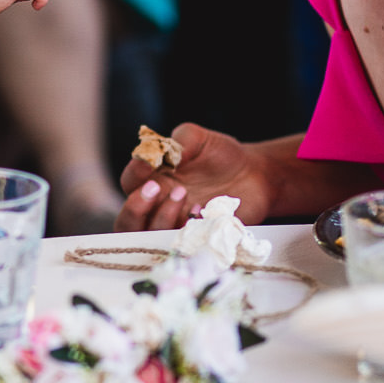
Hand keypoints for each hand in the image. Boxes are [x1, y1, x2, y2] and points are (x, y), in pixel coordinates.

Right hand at [114, 123, 271, 231]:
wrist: (256, 177)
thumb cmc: (222, 155)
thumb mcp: (200, 138)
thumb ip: (181, 139)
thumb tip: (162, 152)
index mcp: (153, 180)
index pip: (130, 182)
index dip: (134, 174)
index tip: (147, 164)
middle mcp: (159, 207)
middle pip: (127, 221)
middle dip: (136, 207)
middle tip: (156, 188)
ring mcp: (176, 226)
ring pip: (150, 236)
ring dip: (162, 217)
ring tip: (184, 194)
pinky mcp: (196, 239)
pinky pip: (181, 244)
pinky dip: (186, 229)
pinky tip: (202, 210)